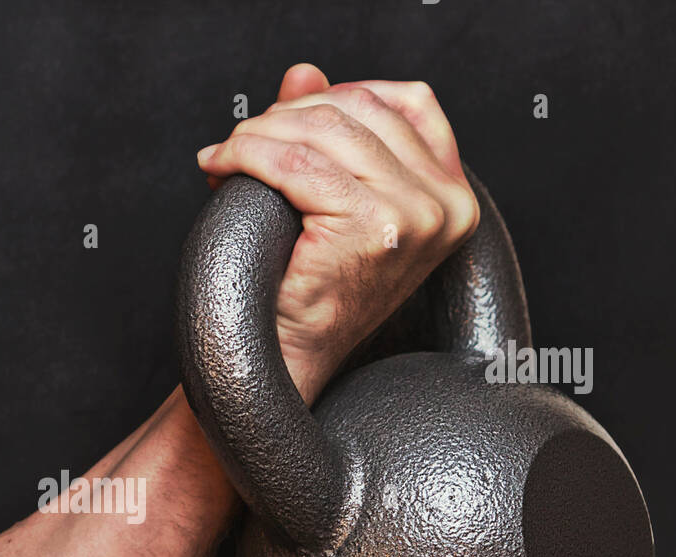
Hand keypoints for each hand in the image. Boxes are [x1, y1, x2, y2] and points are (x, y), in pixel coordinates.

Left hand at [196, 63, 480, 399]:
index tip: (284, 118)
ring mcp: (415, 215)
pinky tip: (222, 167)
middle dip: (285, 115)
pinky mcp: (372, 228)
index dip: (336, 96)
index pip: (404, 102)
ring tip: (226, 155)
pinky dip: (248, 156)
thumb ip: (326, 135)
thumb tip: (303, 72)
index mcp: (453, 195)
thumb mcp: (330, 203)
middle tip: (238, 140)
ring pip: (323, 131)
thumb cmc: (309, 295)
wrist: (291, 365)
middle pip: (358, 110)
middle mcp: (446, 204)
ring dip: (258, 133)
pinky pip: (295, 165)